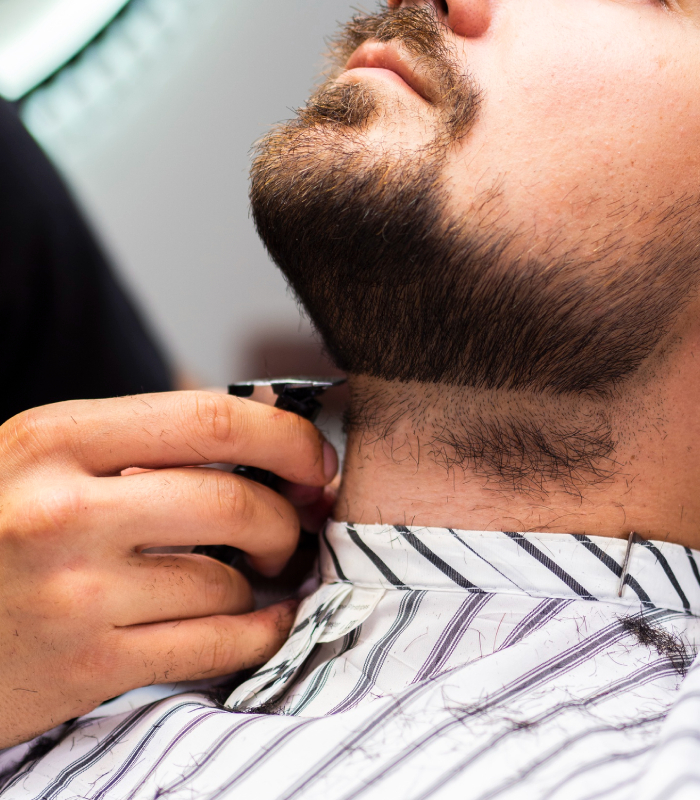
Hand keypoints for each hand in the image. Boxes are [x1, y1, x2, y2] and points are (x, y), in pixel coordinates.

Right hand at [0, 391, 337, 747]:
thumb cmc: (0, 526)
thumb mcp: (52, 457)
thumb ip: (152, 438)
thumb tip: (273, 422)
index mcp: (56, 440)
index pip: (209, 420)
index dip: (285, 438)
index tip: (314, 460)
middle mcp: (61, 513)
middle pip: (233, 505)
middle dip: (285, 519)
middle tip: (291, 527)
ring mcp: (74, 594)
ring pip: (227, 581)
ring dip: (262, 578)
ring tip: (254, 572)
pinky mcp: (87, 665)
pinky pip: (214, 645)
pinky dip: (259, 632)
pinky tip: (263, 619)